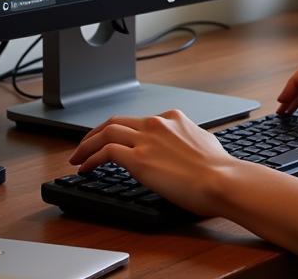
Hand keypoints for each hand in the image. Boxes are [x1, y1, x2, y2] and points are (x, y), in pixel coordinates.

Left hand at [69, 109, 236, 216]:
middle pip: (116, 120)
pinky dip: (90, 158)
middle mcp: (157, 123)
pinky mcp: (138, 159)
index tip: (113, 141)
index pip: (138, 121)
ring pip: (106, 131)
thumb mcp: (204, 142)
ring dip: (87, 144)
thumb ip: (189, 140)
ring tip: (77, 157)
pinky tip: (84, 168)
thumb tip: (187, 147)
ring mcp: (146, 139)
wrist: (221, 179)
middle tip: (84, 145)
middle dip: (96, 132)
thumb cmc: (218, 168)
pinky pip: (105, 152)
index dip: (121, 131)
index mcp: (173, 118)